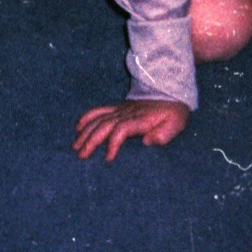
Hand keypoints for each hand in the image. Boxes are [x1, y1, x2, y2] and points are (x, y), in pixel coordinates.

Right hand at [73, 98, 189, 162]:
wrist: (170, 92)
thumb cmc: (173, 112)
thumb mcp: (176, 123)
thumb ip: (164, 134)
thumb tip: (147, 141)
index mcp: (140, 119)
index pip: (122, 130)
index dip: (113, 143)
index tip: (108, 158)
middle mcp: (127, 113)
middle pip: (105, 125)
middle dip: (91, 140)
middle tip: (81, 156)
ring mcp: (120, 109)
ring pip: (99, 119)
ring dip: (86, 132)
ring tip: (76, 147)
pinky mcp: (117, 108)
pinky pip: (99, 110)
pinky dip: (87, 117)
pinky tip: (78, 127)